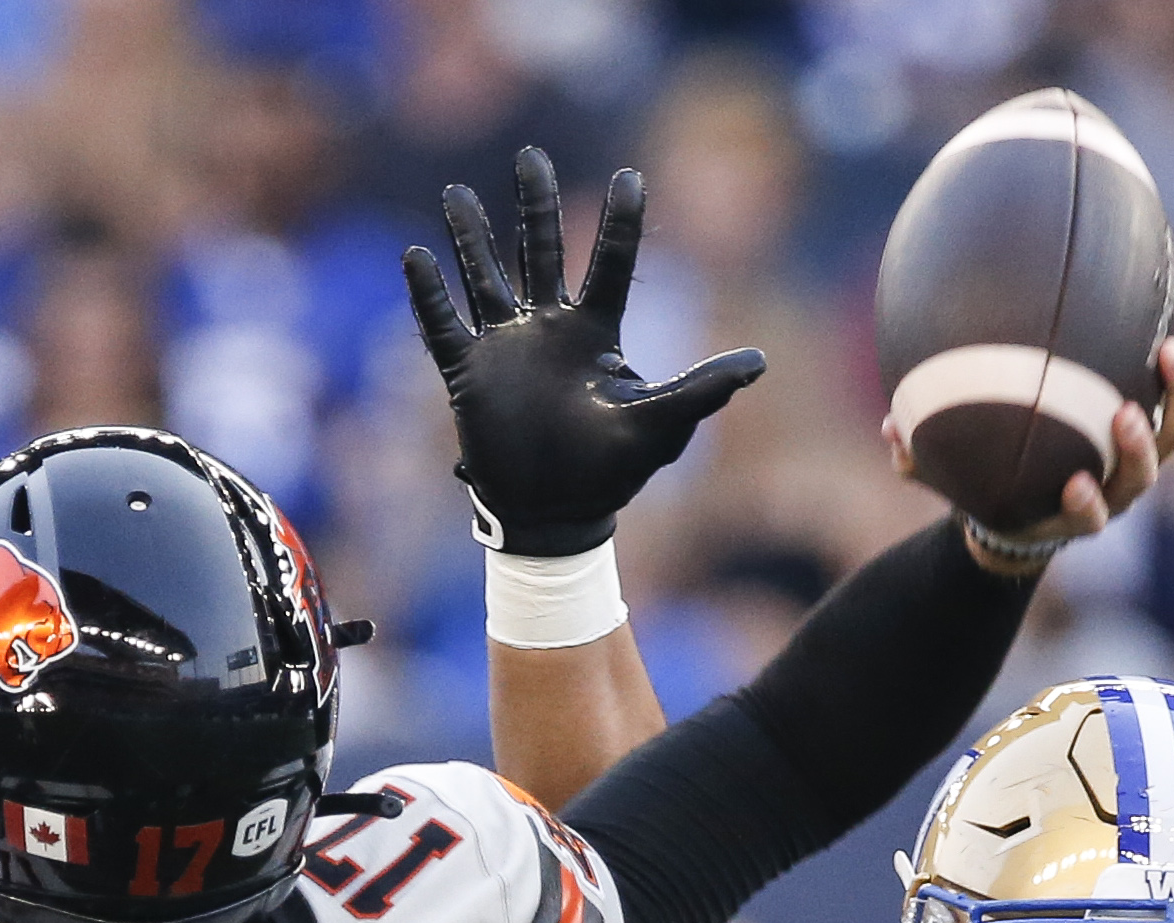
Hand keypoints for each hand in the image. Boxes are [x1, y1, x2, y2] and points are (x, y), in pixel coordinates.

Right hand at [406, 145, 766, 556]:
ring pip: (485, 278)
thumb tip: (759, 362)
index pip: (608, 264)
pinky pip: (442, 328)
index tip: (631, 176)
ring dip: (471, 238)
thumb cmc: (609, 474)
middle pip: (539, 251)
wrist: (554, 515)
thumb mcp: (658, 428)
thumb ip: (701, 391)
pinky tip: (414, 259)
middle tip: (531, 156)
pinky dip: (428, 297)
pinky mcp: (469, 375)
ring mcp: (505, 348)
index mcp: (594, 334)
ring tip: (457, 195)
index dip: (620, 222)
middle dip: (534, 205)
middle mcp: (548, 329)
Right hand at [893, 326, 1173, 569]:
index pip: (1088, 517)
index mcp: (1071, 513)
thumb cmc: (990, 490)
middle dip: (1139, 448)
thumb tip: (887, 428)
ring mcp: (1140, 459)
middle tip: (1130, 411)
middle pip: (1143, 477)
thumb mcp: (955, 482)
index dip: (1086, 506)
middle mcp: (1115, 491)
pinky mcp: (1156, 425)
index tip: (1075, 485)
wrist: (1036, 507)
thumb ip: (923, 462)